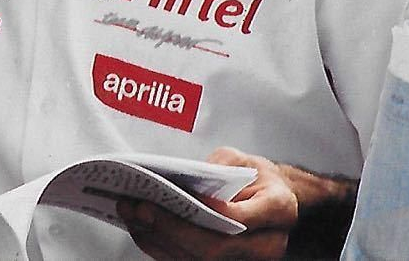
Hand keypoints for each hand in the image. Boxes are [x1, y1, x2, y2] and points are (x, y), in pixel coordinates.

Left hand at [120, 148, 296, 260]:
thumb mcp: (244, 160)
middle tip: (140, 206)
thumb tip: (185, 184)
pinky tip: (140, 227)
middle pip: (214, 248)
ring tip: (130, 213)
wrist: (274, 198)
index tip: (185, 197)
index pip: (244, 217)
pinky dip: (160, 247)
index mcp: (279, 209)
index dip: (214, 211)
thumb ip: (219, 169)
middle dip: (172, 228)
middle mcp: (266, 244)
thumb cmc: (258, 177)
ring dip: (157, 239)